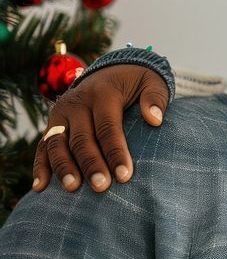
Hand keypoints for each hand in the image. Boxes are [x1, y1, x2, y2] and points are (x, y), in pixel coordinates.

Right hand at [32, 65, 169, 192]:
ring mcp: (61, 114)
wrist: (113, 70)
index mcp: (103, 92)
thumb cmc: (137, 83)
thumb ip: (155, 98)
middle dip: (91, 164)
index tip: (125, 176)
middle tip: (101, 187)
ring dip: (63, 167)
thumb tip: (155, 120)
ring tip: (73, 189)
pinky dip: (40, 166)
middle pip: (81, 138)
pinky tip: (40, 188)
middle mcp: (77, 102)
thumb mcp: (153, 82)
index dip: (115, 152)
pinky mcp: (53, 124)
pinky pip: (43, 146)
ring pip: (57, 143)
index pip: (108, 127)